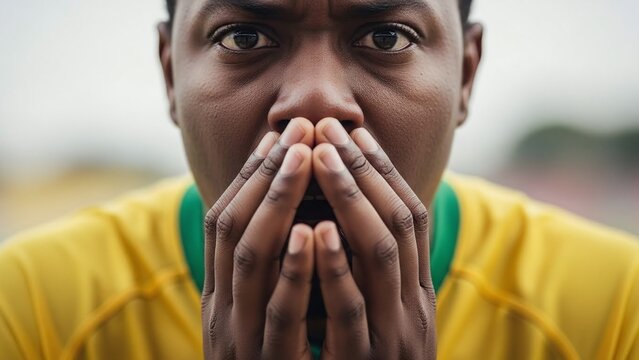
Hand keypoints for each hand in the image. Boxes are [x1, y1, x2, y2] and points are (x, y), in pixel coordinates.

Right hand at [202, 118, 316, 359]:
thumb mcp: (260, 319)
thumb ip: (263, 275)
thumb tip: (285, 217)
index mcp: (219, 298)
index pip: (223, 223)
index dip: (250, 177)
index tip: (278, 136)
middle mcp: (222, 313)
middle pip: (234, 230)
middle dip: (265, 176)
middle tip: (295, 130)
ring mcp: (243, 340)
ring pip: (252, 261)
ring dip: (277, 205)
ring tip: (302, 157)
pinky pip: (282, 314)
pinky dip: (295, 270)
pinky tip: (313, 232)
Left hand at [311, 118, 436, 358]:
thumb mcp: (383, 321)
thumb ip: (375, 277)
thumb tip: (352, 221)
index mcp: (418, 296)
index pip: (410, 217)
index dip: (382, 171)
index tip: (353, 131)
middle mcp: (414, 310)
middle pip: (397, 224)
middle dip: (363, 171)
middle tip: (331, 128)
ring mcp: (393, 338)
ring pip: (378, 256)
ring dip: (350, 201)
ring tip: (321, 157)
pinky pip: (350, 311)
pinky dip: (334, 268)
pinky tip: (314, 231)